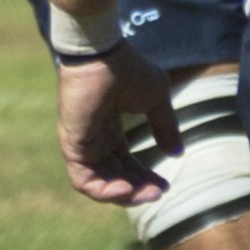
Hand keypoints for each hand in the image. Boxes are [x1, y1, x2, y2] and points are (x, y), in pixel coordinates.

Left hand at [55, 50, 179, 208]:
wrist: (104, 55)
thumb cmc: (129, 71)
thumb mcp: (157, 100)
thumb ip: (165, 126)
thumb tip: (177, 153)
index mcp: (111, 130)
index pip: (125, 164)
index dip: (145, 177)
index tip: (165, 185)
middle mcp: (94, 141)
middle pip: (113, 177)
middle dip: (137, 189)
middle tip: (158, 192)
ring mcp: (81, 145)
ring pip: (98, 184)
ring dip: (123, 194)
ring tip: (145, 194)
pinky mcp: (73, 146)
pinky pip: (83, 180)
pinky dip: (103, 191)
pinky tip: (126, 188)